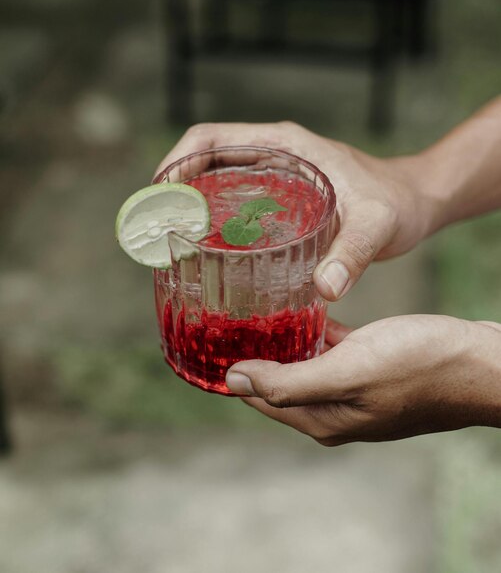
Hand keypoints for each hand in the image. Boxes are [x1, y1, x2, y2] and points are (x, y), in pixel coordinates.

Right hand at [155, 122, 435, 299]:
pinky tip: (207, 254)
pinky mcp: (280, 199)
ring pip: (215, 181)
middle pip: (204, 159)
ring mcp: (275, 176)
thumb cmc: (396, 203)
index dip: (175, 161)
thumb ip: (353, 254)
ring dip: (188, 204)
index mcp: (285, 145)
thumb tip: (324, 289)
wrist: (414, 202)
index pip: (211, 138)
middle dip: (171, 187)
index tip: (155, 195)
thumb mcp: (377, 224)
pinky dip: (211, 221)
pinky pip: (234, 203)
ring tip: (168, 243)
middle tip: (153, 229)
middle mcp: (274, 155)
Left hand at [225, 316, 500, 444]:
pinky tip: (303, 309)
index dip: (230, 372)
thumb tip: (232, 382)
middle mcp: (332, 408)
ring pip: (302, 363)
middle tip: (227, 317)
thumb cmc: (421, 364)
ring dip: (281, 341)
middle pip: (276, 380)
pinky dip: (313, 334)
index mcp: (321, 417)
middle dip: (252, 353)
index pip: (257, 396)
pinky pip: (328, 351)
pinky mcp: (369, 368)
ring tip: (256, 309)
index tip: (205, 342)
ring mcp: (352, 388)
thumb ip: (289, 381)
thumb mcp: (350, 372)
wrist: (480, 362)